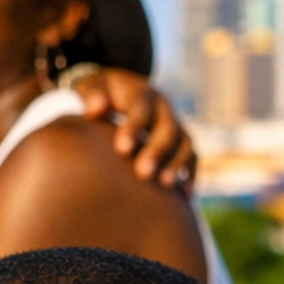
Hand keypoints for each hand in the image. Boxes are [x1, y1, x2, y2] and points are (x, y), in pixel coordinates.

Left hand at [71, 68, 194, 188]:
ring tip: (164, 185)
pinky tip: (184, 195)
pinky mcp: (179, 140)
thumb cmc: (100, 95)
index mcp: (141, 92)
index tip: (122, 150)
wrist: (118, 92)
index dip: (134, 128)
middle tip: (142, 173)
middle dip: (157, 150)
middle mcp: (162, 107)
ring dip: (176, 163)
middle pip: (168, 127)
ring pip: (184, 142)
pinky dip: (189, 174)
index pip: (141, 108)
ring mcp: (174, 123)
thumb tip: (95, 109)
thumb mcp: (93, 88)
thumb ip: (92, 95)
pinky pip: (191, 156)